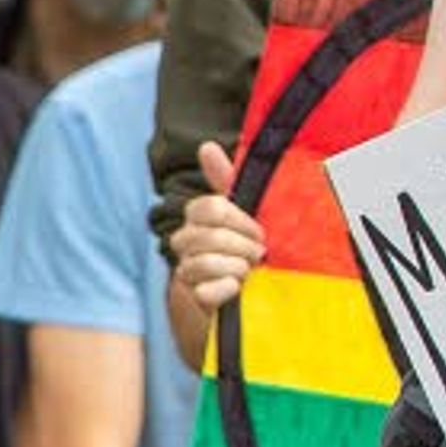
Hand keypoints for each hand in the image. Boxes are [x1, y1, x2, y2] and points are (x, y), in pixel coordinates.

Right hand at [170, 141, 265, 312]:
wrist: (247, 291)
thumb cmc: (246, 243)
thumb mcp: (244, 210)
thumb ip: (227, 179)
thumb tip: (206, 146)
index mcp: (197, 218)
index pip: (209, 208)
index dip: (239, 219)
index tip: (260, 230)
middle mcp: (185, 242)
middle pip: (209, 236)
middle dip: (243, 245)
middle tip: (260, 253)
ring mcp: (187, 271)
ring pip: (204, 264)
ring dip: (238, 267)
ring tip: (250, 270)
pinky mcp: (195, 300)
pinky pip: (205, 293)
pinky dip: (227, 289)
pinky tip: (238, 288)